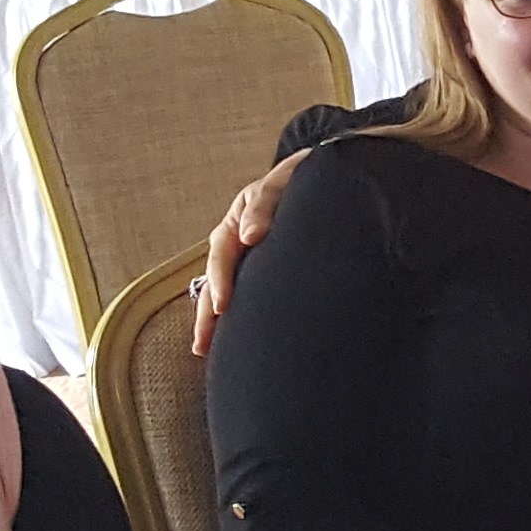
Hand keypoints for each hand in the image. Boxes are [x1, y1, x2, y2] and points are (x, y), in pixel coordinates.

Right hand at [188, 152, 312, 356]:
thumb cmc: (301, 180)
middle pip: (216, 281)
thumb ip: (265, 204)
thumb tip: (250, 236)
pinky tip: (236, 343)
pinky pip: (248, 297)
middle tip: (203, 344)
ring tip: (205, 351)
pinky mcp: (265, 273)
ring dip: (216, 321)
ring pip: (226, 292)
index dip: (220, 280)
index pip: (222, 254)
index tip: (221, 305)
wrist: (326, 179)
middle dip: (208, 314)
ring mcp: (250, 260)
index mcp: (237, 221)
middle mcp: (238, 244)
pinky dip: (240, 318)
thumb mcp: (281, 183)